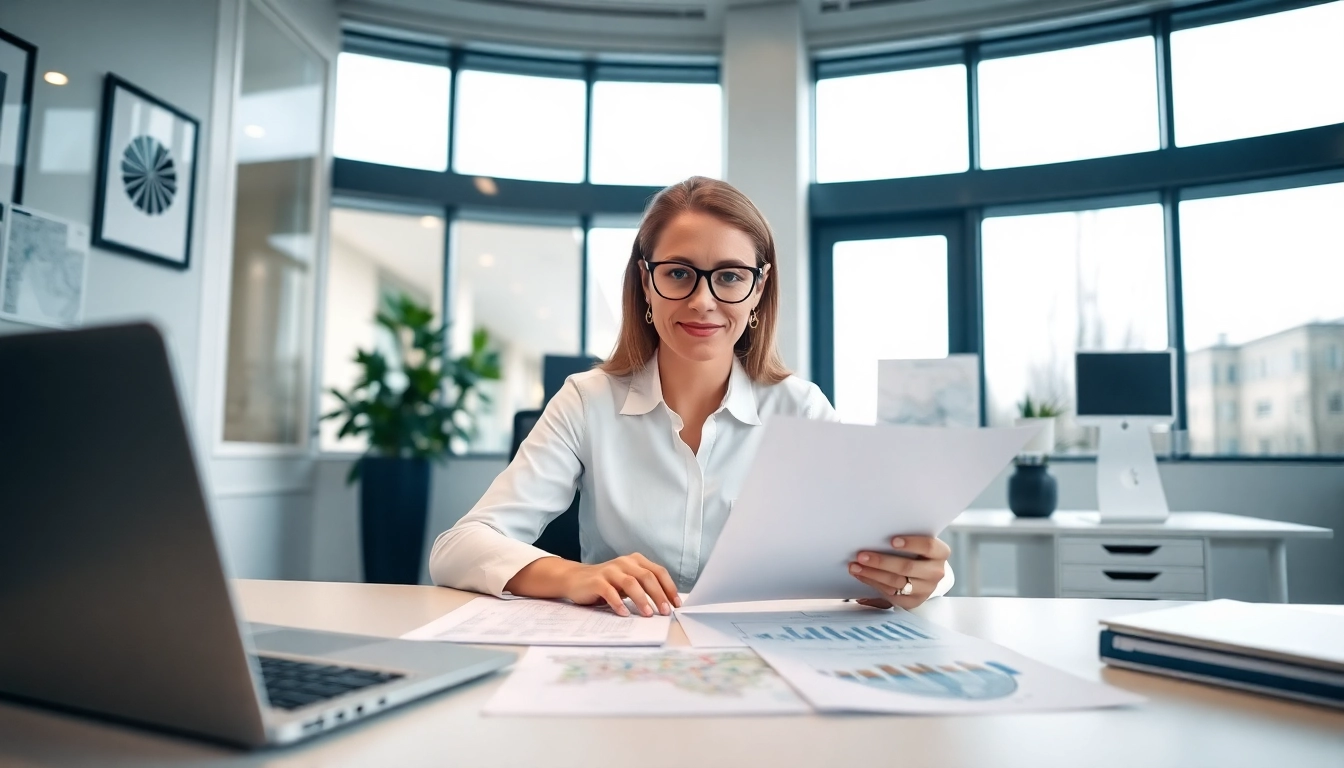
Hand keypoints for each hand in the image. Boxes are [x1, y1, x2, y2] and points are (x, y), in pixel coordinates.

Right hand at [508, 553, 679, 617]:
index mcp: (636, 561)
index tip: (676, 604)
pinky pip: (610, 592)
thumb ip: (643, 587)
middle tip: (665, 611)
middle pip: (647, 577)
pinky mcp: (596, 580)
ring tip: (648, 614)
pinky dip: (618, 603)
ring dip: (642, 600)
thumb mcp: (627, 582)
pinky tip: (624, 614)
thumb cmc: (606, 584)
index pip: (658, 572)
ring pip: (631, 583)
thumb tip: (666, 604)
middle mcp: (624, 562)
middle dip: (659, 595)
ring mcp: (610, 570)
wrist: (575, 579)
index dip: (669, 588)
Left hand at [848, 535, 949, 609]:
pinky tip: (861, 575)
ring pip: (896, 582)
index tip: (892, 541)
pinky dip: (873, 583)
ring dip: (872, 573)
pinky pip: (890, 593)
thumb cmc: (917, 553)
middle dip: (881, 561)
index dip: (911, 543)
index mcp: (940, 553)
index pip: (929, 546)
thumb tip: (878, 531)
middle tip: (861, 555)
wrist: (925, 575)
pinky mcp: (913, 601)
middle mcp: (936, 572)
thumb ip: (904, 540)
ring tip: (855, 566)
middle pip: (907, 567)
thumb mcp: (918, 544)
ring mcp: (926, 589)